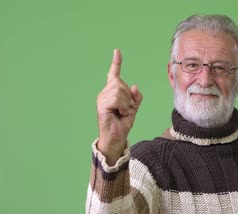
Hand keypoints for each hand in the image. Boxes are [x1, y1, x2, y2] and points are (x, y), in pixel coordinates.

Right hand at [96, 49, 142, 163]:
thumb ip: (135, 97)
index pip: (113, 74)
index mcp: (112, 92)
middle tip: (126, 109)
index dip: (116, 63)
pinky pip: (117, 98)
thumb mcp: (133, 109)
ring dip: (126, 102)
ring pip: (119, 90)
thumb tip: (134, 86)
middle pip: (120, 83)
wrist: (116, 138)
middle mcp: (105, 93)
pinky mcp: (102, 105)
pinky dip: (123, 106)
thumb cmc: (122, 124)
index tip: (117, 51)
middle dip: (129, 96)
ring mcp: (102, 99)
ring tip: (122, 112)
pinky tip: (120, 113)